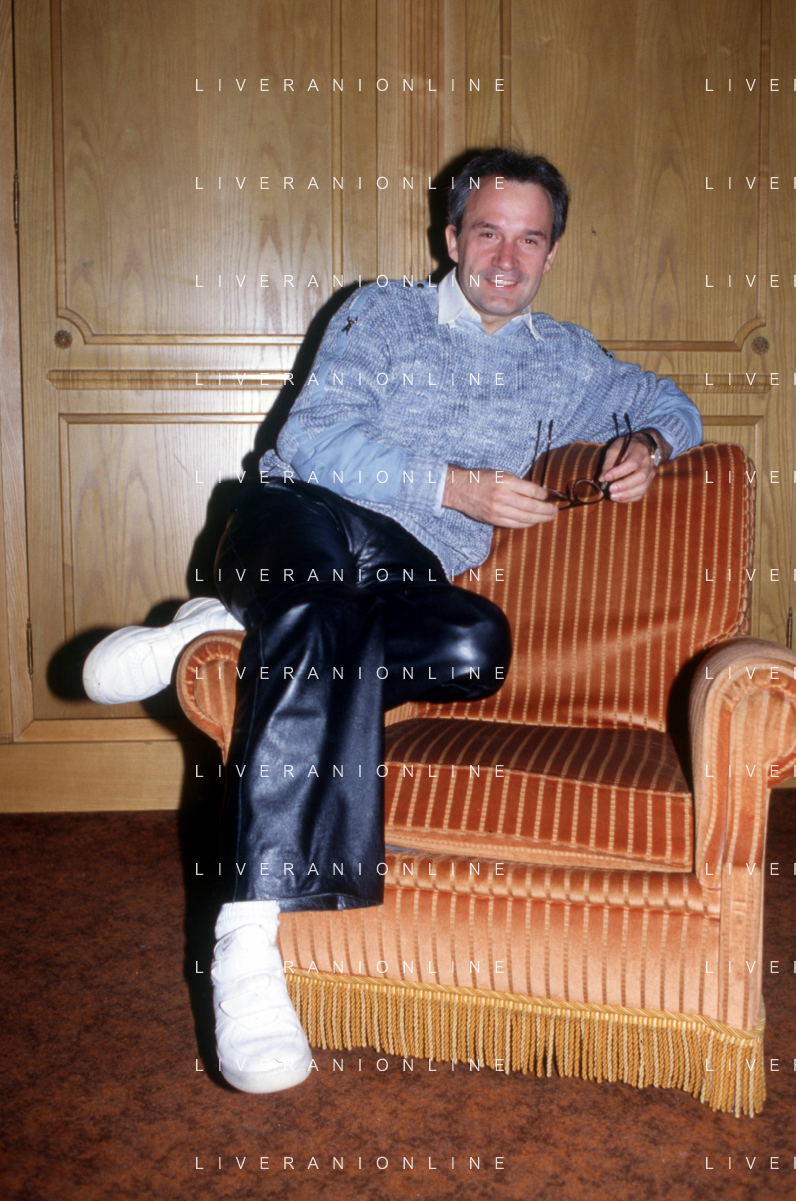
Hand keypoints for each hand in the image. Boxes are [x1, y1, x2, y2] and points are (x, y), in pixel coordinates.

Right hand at [442, 467, 558, 527]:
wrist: (460, 489)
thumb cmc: (482, 479)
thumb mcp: (501, 474)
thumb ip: (518, 483)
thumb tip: (537, 492)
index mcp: (506, 482)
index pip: (532, 491)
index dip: (544, 495)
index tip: (549, 497)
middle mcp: (503, 496)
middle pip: (531, 506)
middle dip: (546, 510)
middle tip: (555, 511)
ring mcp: (498, 510)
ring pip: (525, 518)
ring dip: (539, 519)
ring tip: (549, 518)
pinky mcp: (493, 519)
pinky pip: (514, 525)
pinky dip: (526, 524)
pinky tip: (533, 522)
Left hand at [598, 433, 663, 502]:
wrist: (641, 446)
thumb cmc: (625, 447)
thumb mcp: (614, 449)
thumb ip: (608, 463)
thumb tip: (602, 479)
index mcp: (640, 450)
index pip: (632, 463)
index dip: (619, 472)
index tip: (607, 477)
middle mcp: (648, 463)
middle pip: (641, 476)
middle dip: (625, 485)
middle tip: (610, 489)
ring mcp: (650, 473)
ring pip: (643, 487)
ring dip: (627, 494)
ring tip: (613, 496)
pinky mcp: (648, 482)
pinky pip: (641, 493)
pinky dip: (630, 498)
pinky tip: (619, 498)